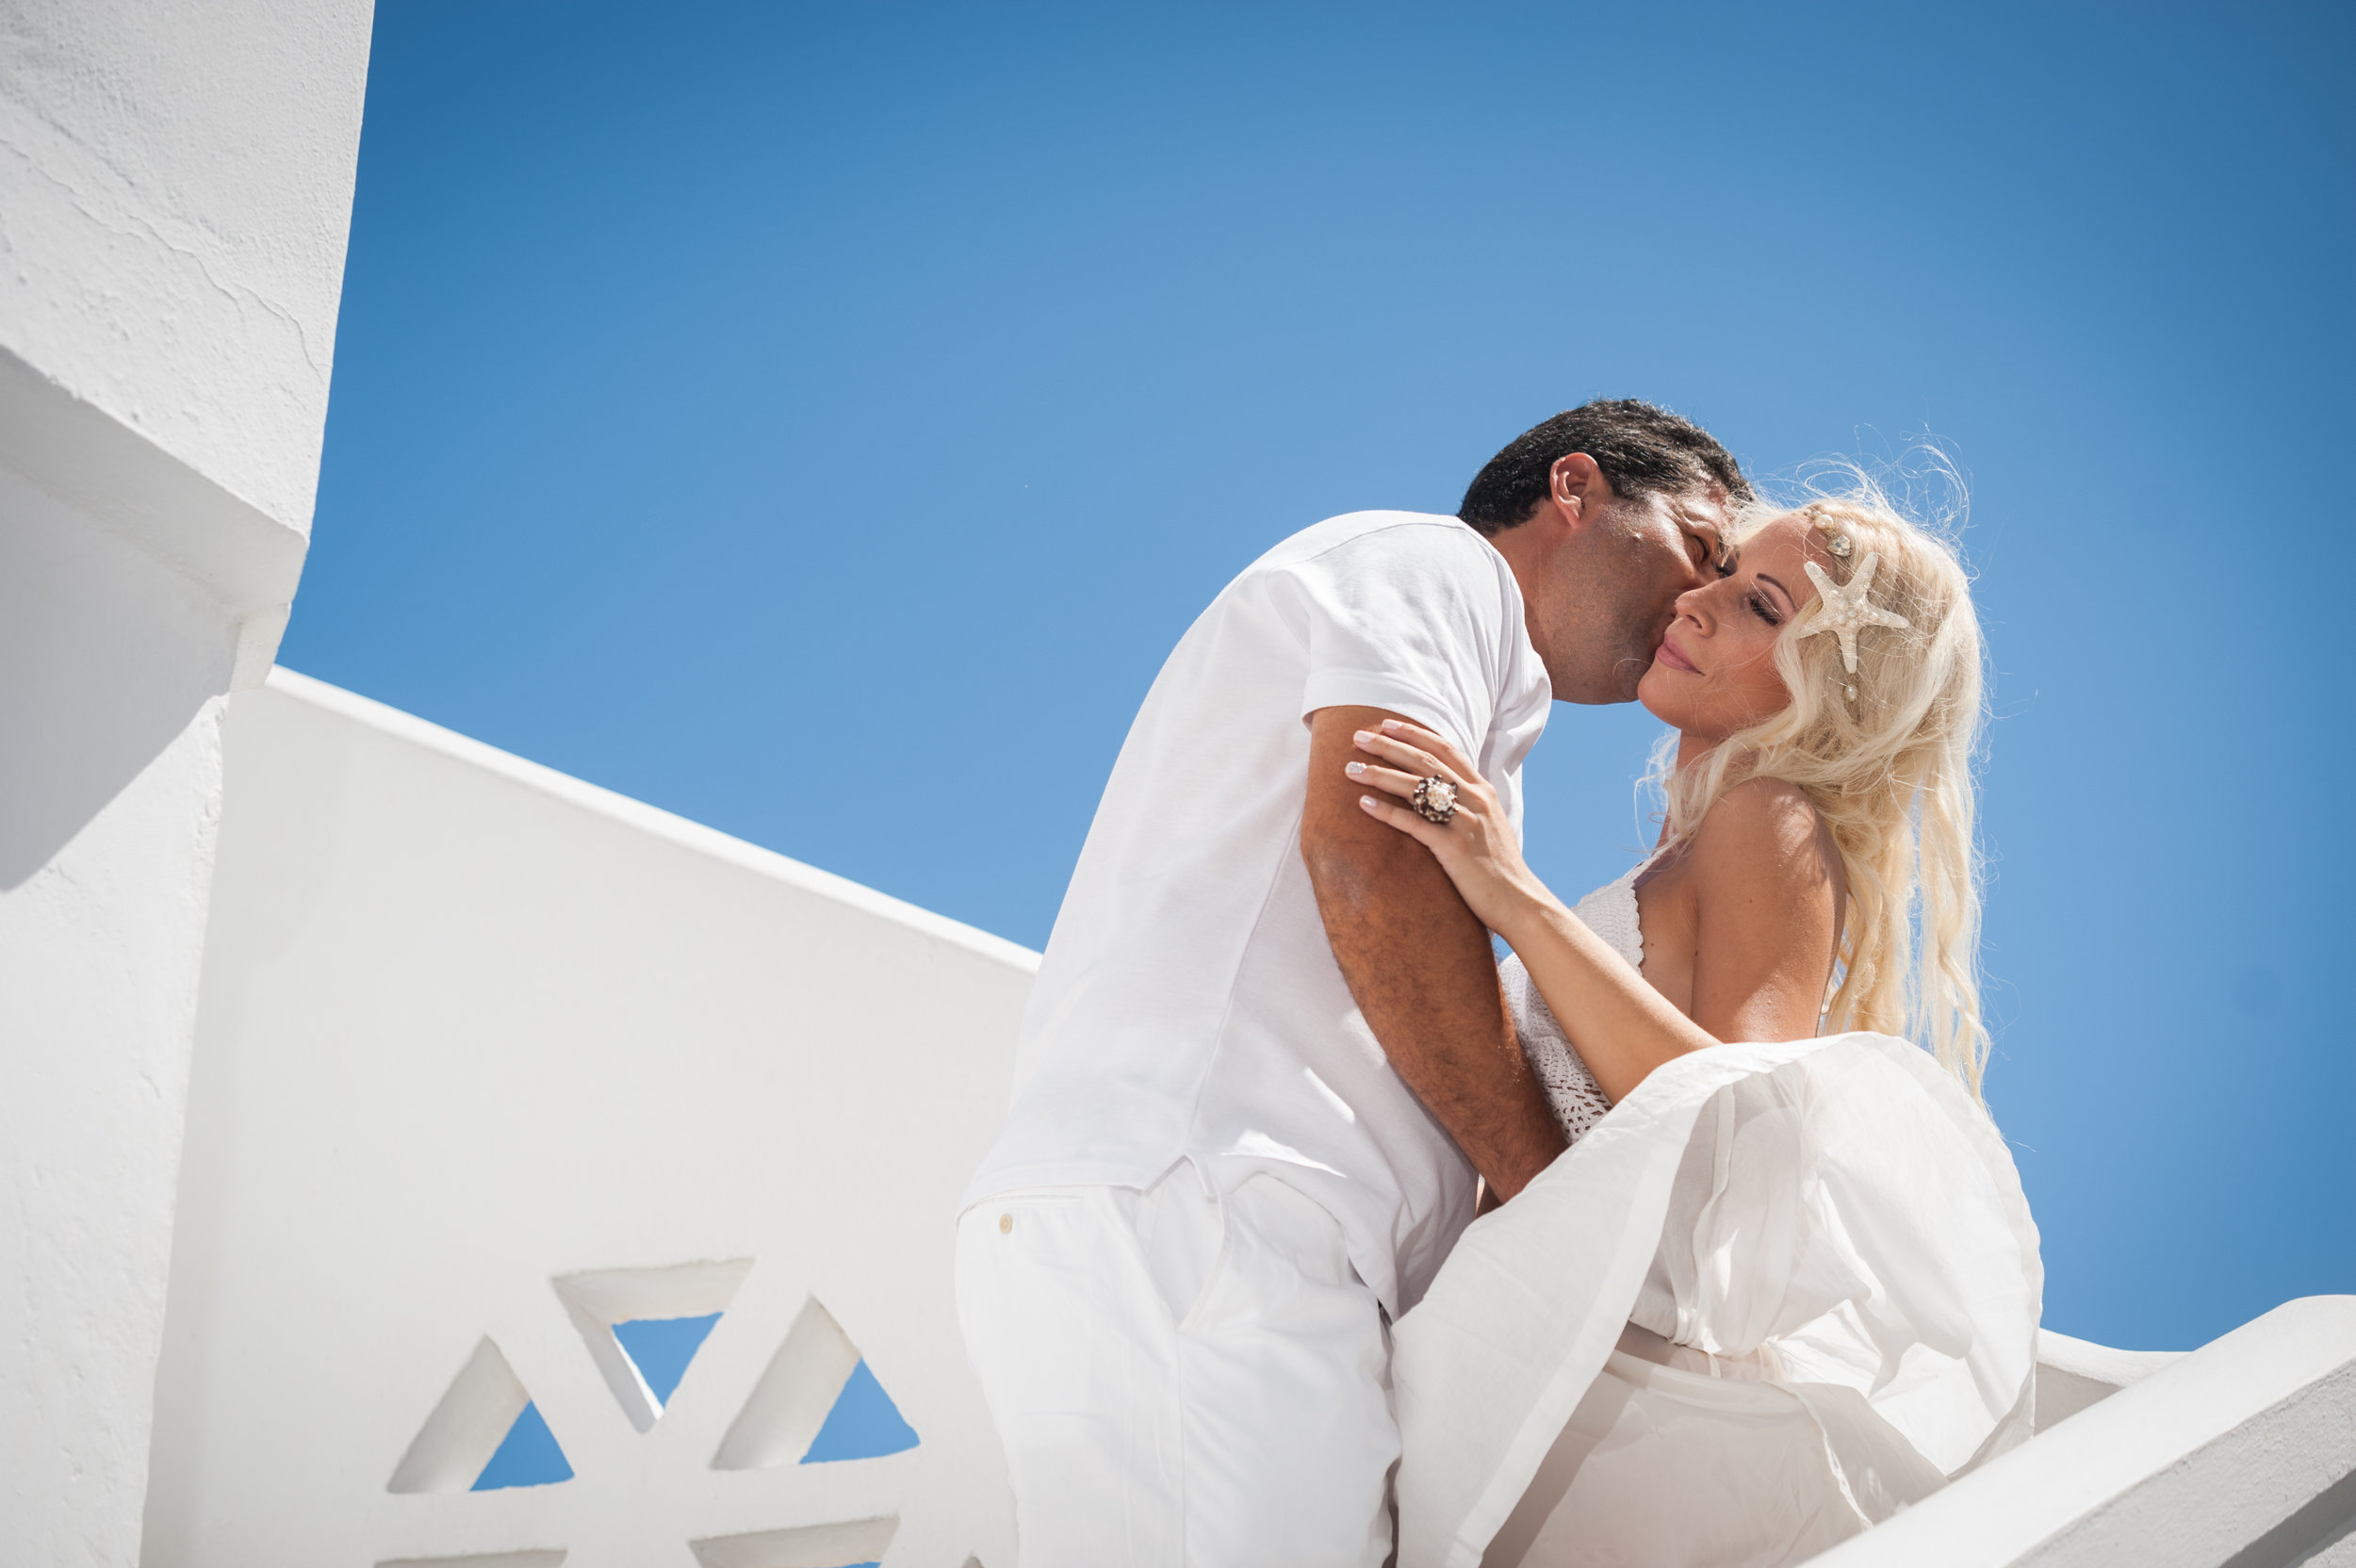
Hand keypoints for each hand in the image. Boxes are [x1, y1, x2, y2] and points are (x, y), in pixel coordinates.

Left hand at [1347, 720, 1556, 939]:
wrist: (1519, 901)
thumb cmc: (1500, 866)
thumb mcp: (1491, 823)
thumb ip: (1470, 803)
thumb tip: (1444, 791)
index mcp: (1483, 790)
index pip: (1446, 749)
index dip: (1415, 734)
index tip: (1388, 724)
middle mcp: (1475, 799)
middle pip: (1424, 760)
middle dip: (1388, 745)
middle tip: (1358, 736)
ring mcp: (1464, 821)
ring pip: (1414, 787)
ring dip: (1378, 774)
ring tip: (1350, 769)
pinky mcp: (1453, 848)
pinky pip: (1413, 823)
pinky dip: (1386, 811)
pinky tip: (1364, 803)